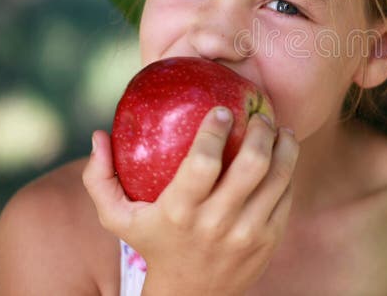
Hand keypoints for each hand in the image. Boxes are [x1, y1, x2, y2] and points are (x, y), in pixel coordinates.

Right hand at [82, 108, 298, 295]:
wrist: (192, 295)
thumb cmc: (155, 244)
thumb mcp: (119, 219)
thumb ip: (100, 178)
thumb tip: (98, 135)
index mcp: (179, 211)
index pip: (203, 162)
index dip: (215, 130)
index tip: (221, 110)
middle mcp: (216, 222)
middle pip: (251, 163)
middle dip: (260, 130)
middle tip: (259, 116)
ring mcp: (247, 232)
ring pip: (278, 176)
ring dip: (284, 145)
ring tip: (279, 129)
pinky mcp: (270, 239)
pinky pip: (286, 194)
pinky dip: (288, 169)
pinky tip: (284, 155)